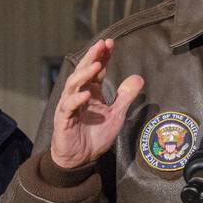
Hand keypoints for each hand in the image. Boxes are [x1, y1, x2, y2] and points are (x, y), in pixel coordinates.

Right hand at [50, 38, 143, 168]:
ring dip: (85, 73)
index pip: (96, 70)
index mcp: (91, 92)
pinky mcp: (64, 120)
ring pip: (73, 84)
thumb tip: (138, 78)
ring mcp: (70, 106)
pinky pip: (68, 107)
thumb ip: (125, 97)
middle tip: (102, 45)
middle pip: (83, 71)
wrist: (81, 159)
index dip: (103, 56)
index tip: (111, 43)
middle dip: (92, 56)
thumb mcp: (116, 115)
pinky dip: (76, 99)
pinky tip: (87, 94)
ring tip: (97, 64)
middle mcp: (79, 95)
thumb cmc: (96, 136)